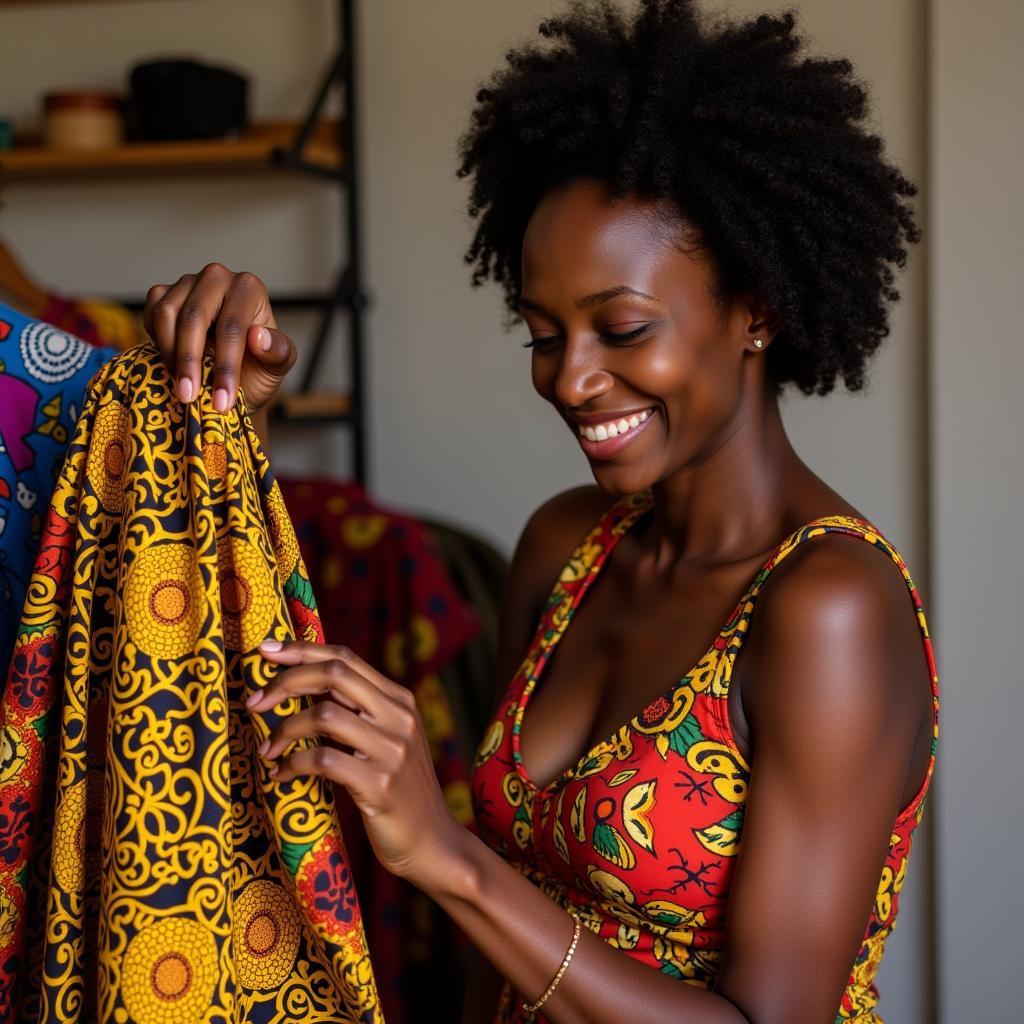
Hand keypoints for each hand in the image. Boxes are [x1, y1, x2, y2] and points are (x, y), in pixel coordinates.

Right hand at [143, 263, 296, 412]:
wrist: (231, 375)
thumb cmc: (256, 367)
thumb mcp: (276, 367)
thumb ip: (278, 352)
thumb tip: (258, 336)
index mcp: (249, 289)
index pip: (232, 327)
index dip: (226, 367)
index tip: (221, 401)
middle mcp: (218, 278)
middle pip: (194, 317)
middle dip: (190, 362)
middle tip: (189, 397)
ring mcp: (187, 282)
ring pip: (167, 314)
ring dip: (170, 355)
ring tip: (181, 385)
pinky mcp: (164, 293)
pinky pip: (151, 313)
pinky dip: (157, 341)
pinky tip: (171, 363)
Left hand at [248, 640, 464, 888]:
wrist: (432, 844)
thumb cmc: (399, 792)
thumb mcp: (388, 741)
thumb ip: (358, 712)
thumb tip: (305, 684)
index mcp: (400, 700)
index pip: (346, 658)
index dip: (302, 650)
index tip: (266, 651)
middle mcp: (400, 717)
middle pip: (335, 674)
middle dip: (286, 682)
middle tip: (255, 702)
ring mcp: (393, 750)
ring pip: (324, 715)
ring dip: (284, 730)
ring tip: (268, 750)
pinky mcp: (380, 785)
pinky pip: (322, 760)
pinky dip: (292, 765)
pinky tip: (280, 775)